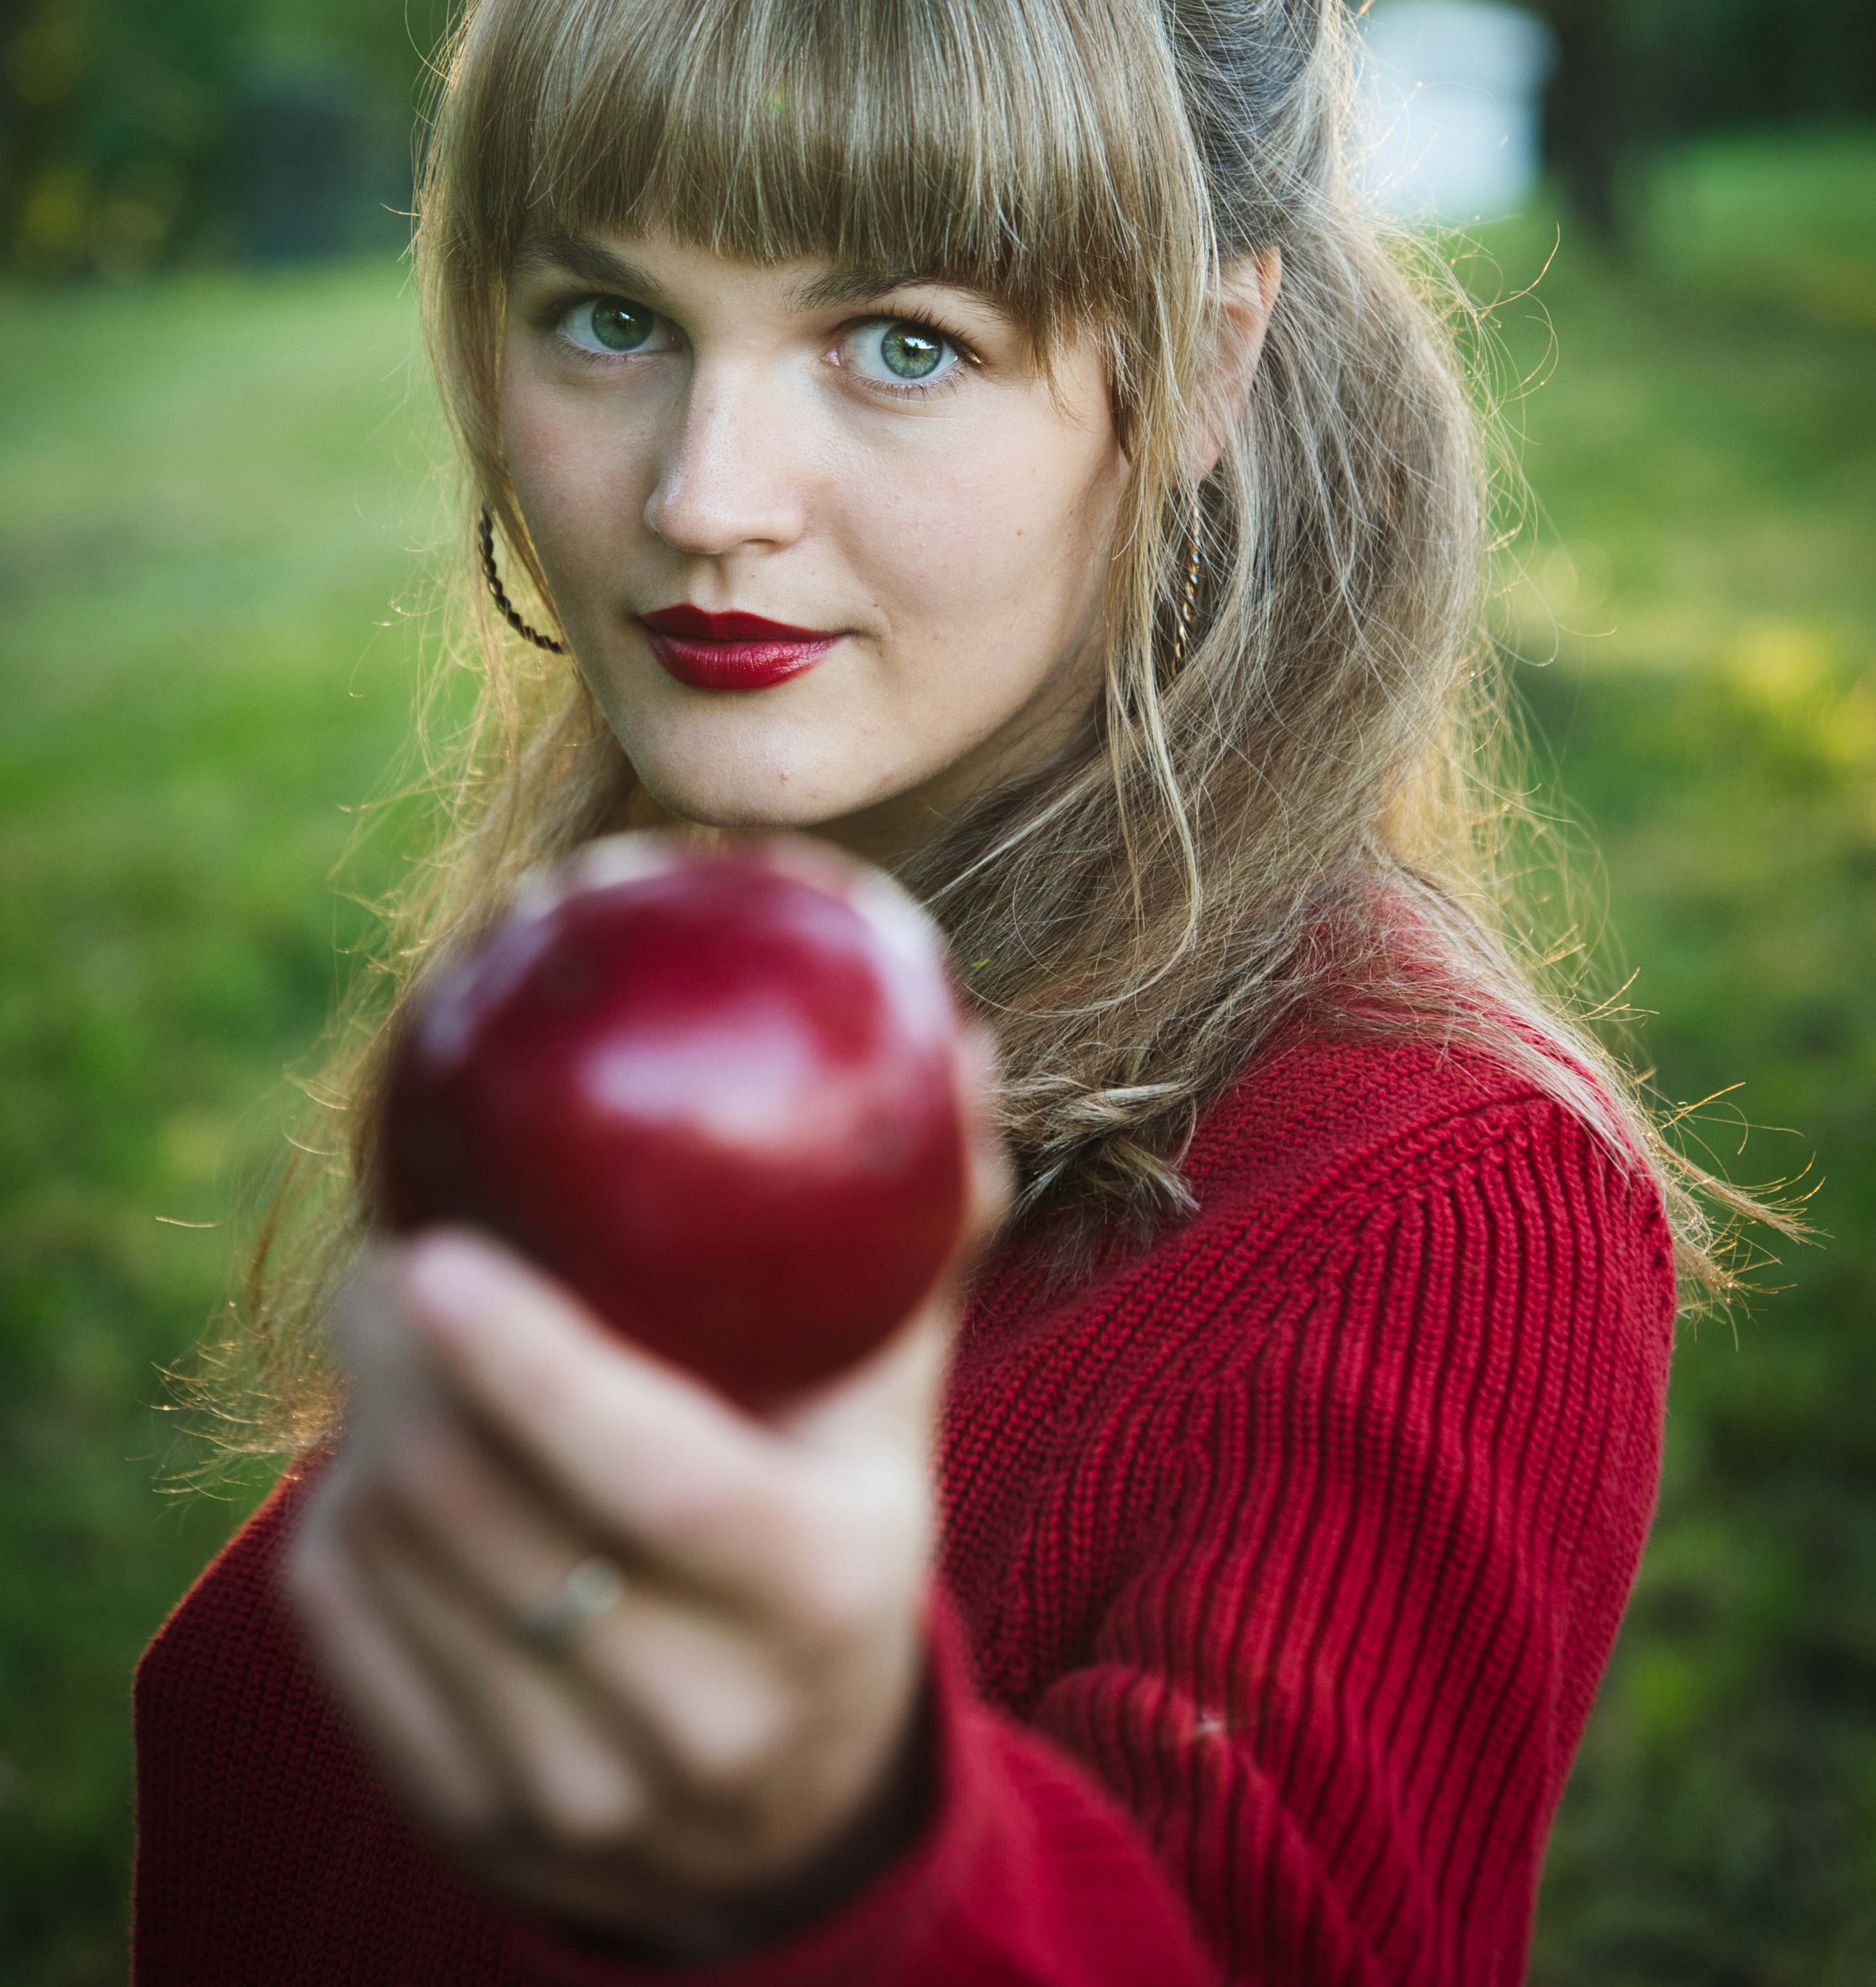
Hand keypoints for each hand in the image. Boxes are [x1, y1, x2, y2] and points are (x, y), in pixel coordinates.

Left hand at [284, 1049, 1004, 1955]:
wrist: (788, 1813)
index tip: (437, 1248)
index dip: (535, 1366)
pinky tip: (372, 1454)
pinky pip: (338, 1629)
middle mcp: (697, 1715)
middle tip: (380, 1251)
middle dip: (396, 1364)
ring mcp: (573, 1791)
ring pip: (393, 1567)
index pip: (657, 1480)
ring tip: (382, 1337)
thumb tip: (950, 1026)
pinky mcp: (463, 1820)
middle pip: (485, 1517)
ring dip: (360, 1426)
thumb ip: (917, 1236)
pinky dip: (334, 1518)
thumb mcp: (889, 1413)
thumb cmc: (837, 1535)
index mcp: (817, 1592)